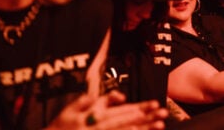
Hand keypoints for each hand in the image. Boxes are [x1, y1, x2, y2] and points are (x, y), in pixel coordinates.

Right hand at [45, 90, 167, 129]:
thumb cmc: (60, 127)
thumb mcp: (72, 108)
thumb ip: (92, 100)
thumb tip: (119, 96)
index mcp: (94, 116)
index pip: (122, 110)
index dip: (140, 107)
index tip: (155, 104)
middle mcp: (98, 128)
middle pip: (127, 122)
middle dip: (147, 117)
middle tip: (163, 113)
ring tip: (159, 125)